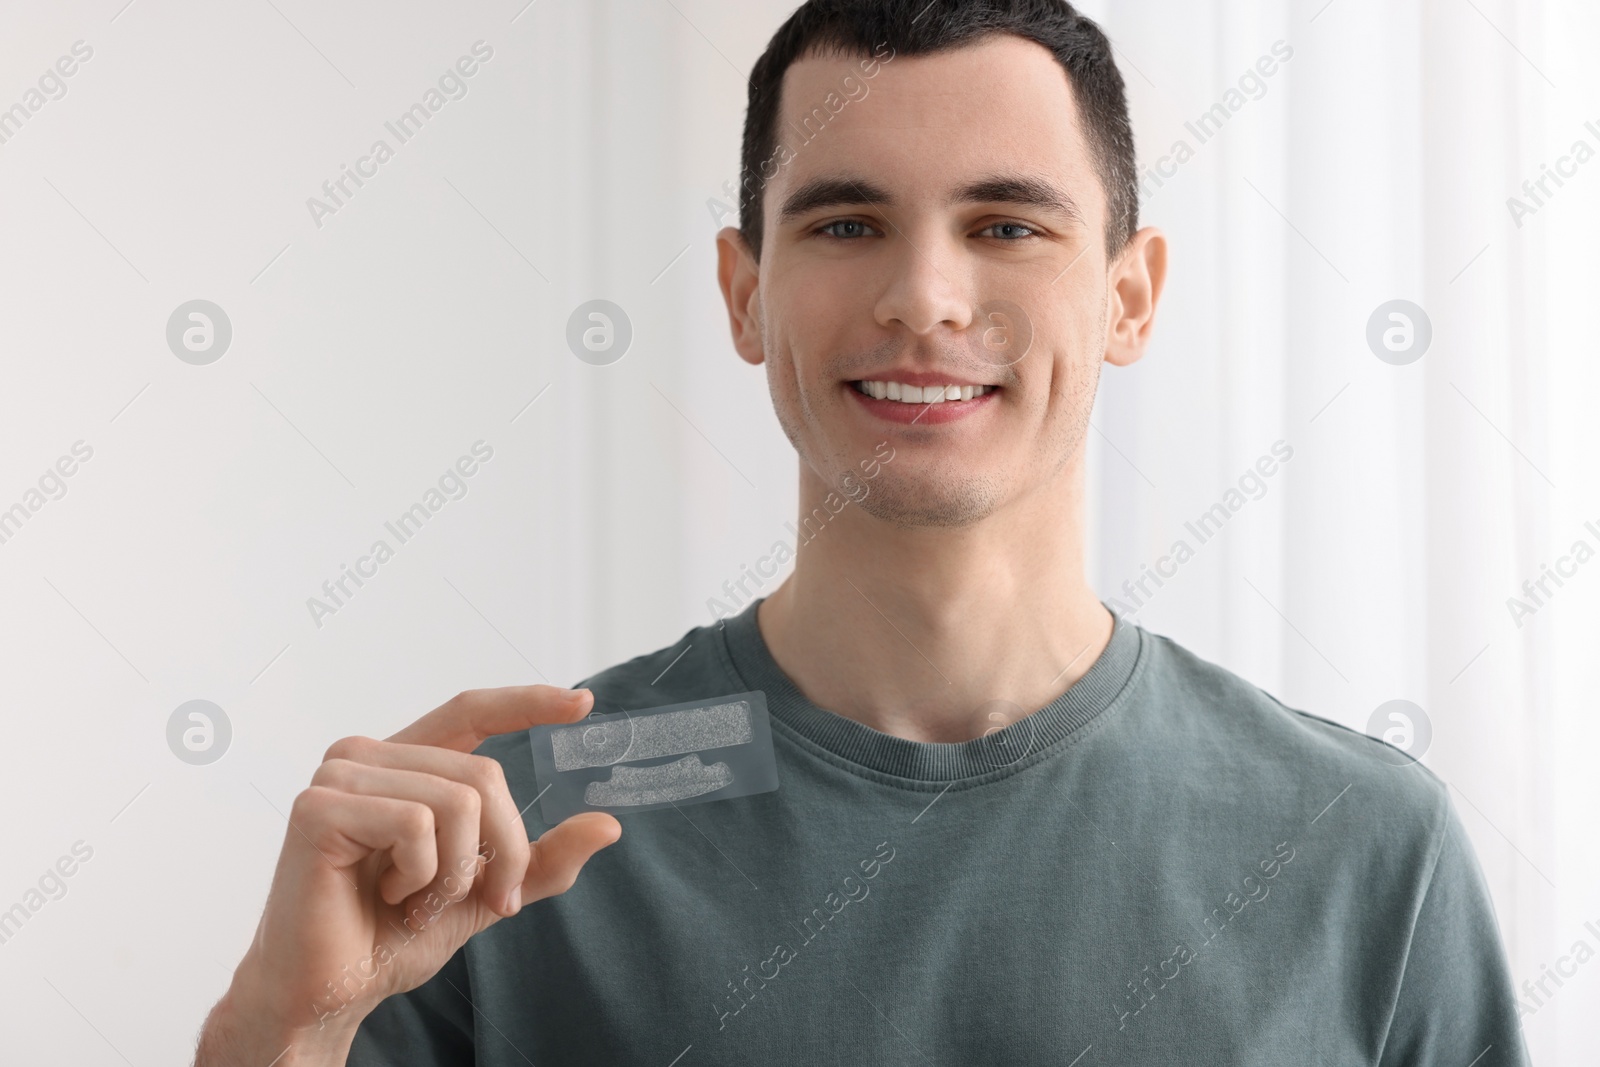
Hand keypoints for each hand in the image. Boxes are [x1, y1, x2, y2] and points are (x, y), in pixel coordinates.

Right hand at [195, 686, 620, 1064]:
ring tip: (414, 901)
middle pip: (483, 774)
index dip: (528, 703)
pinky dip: (420, 875)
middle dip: (502, 850)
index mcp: (402, 764)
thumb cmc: (388, 937)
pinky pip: (417, 825)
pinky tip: (385, 896)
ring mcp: (338, 776)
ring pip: (458, 801)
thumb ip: (539, 860)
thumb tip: (608, 825)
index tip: (584, 703)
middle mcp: (366, 756)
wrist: (330, 992)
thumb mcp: (483, 891)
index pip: (471, 712)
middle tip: (482, 898)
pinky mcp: (319, 808)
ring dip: (455, 872)